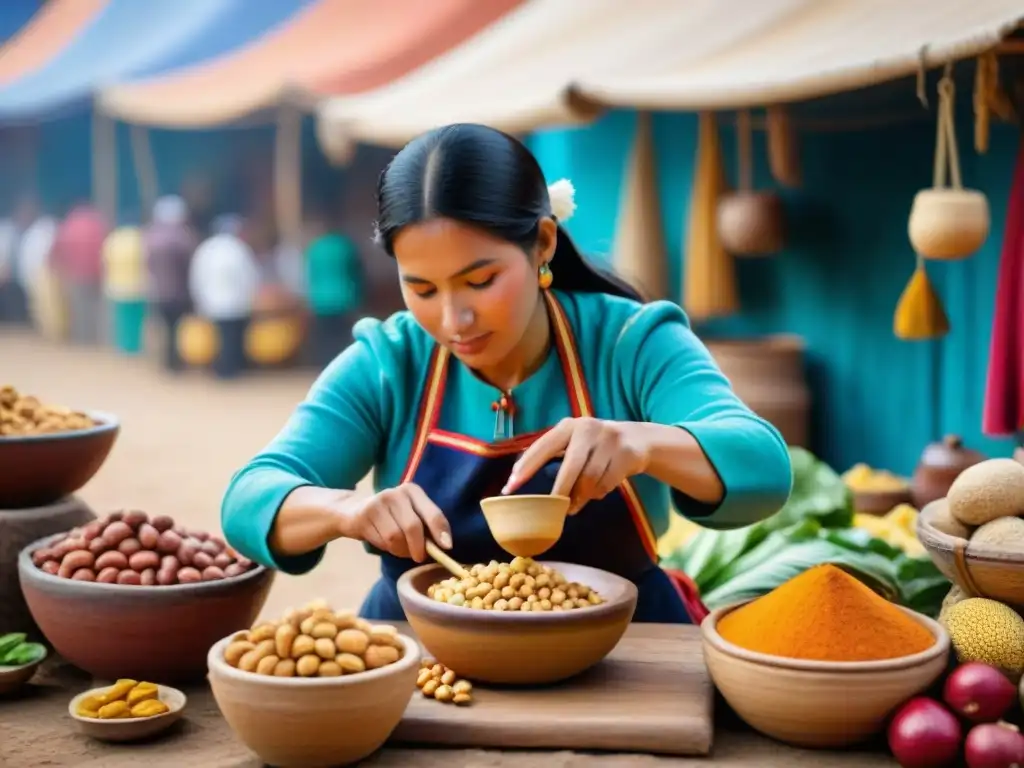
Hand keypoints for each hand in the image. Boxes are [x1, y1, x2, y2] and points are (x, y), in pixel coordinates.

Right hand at [337, 483, 451, 561]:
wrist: (353, 510)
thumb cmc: (390, 517)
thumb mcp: (409, 514)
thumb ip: (425, 526)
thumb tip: (443, 546)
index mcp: (413, 491)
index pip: (433, 512)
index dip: (440, 531)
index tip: (447, 547)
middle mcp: (397, 493)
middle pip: (413, 527)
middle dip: (418, 547)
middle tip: (419, 557)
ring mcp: (379, 502)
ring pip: (396, 537)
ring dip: (401, 550)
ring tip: (399, 548)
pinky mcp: (365, 515)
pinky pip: (382, 541)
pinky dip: (387, 548)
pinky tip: (384, 542)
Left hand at [502, 418, 649, 513]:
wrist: (637, 439)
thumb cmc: (595, 444)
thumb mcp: (574, 441)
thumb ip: (553, 453)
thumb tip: (519, 475)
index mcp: (568, 425)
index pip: (543, 447)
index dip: (526, 467)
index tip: (510, 486)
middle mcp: (588, 429)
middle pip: (571, 466)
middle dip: (560, 490)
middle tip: (552, 507)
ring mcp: (609, 440)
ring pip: (590, 478)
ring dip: (580, 496)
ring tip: (572, 507)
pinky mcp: (626, 454)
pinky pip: (607, 483)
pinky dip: (598, 493)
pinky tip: (596, 493)